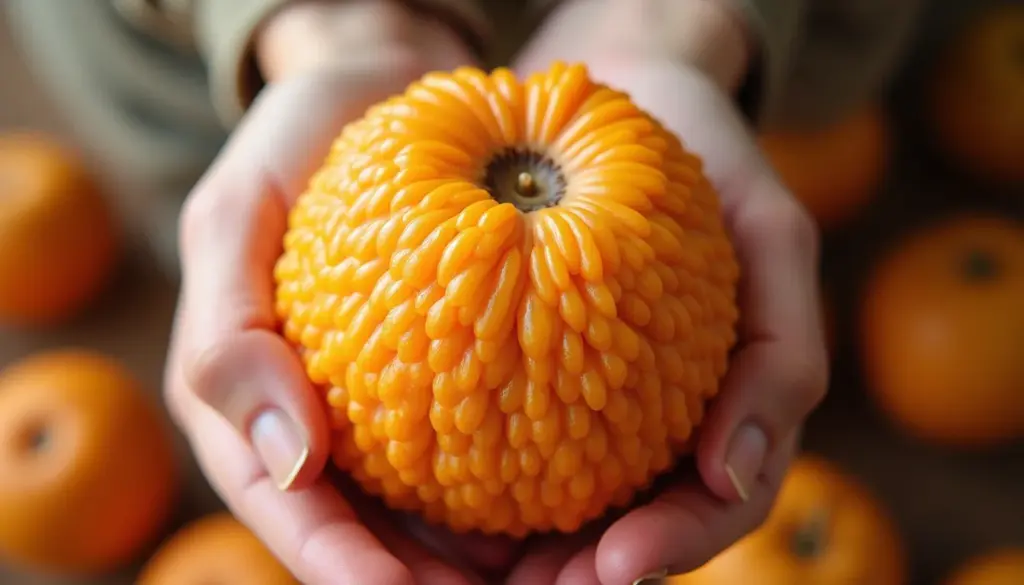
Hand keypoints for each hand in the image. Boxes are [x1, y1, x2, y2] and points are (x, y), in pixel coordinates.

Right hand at [164, 3, 515, 582]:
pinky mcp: (455, 380)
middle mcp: (325, 429)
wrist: (381, 88)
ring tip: (568, 568)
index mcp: (250, 409)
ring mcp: (392, 411)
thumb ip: (229, 335)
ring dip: (498, 560)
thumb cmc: (300, 140)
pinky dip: (536, 482)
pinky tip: (591, 501)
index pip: (292, 513)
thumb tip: (286, 463)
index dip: (341, 567)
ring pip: (441, 516)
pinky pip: (495, 447)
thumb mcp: (234, 210)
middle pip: (374, 538)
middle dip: (434, 583)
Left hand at [507, 2, 828, 582]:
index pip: (712, 504)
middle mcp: (658, 417)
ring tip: (463, 568)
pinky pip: (501, 426)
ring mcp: (597, 397)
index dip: (674, 545)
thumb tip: (732, 474)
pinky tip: (421, 485)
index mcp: (727, 409)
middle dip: (584, 571)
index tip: (618, 562)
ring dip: (523, 545)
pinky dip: (472, 465)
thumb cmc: (711, 162)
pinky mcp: (531, 365)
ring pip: (561, 498)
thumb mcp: (773, 235)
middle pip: (630, 524)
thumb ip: (782, 350)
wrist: (631, 96)